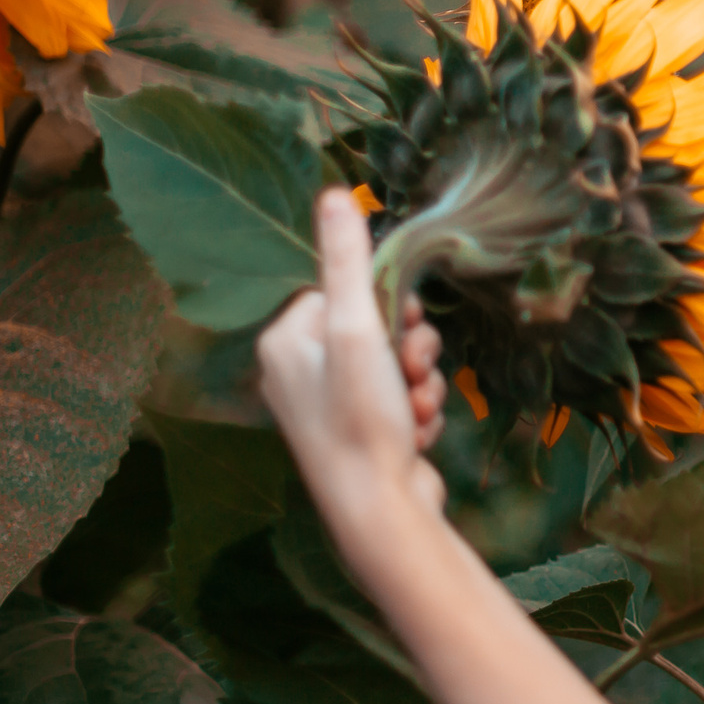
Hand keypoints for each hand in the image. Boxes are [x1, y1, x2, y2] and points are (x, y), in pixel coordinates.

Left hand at [257, 188, 447, 533]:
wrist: (380, 511)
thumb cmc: (360, 418)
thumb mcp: (358, 329)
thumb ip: (348, 261)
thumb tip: (335, 193)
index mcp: (283, 343)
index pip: (343, 291)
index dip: (385, 305)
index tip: (401, 324)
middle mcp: (297, 373)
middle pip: (373, 327)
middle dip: (410, 349)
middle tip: (413, 370)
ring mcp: (328, 408)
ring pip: (395, 365)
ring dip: (421, 381)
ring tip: (417, 409)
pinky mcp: (358, 435)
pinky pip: (398, 400)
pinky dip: (416, 412)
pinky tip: (415, 434)